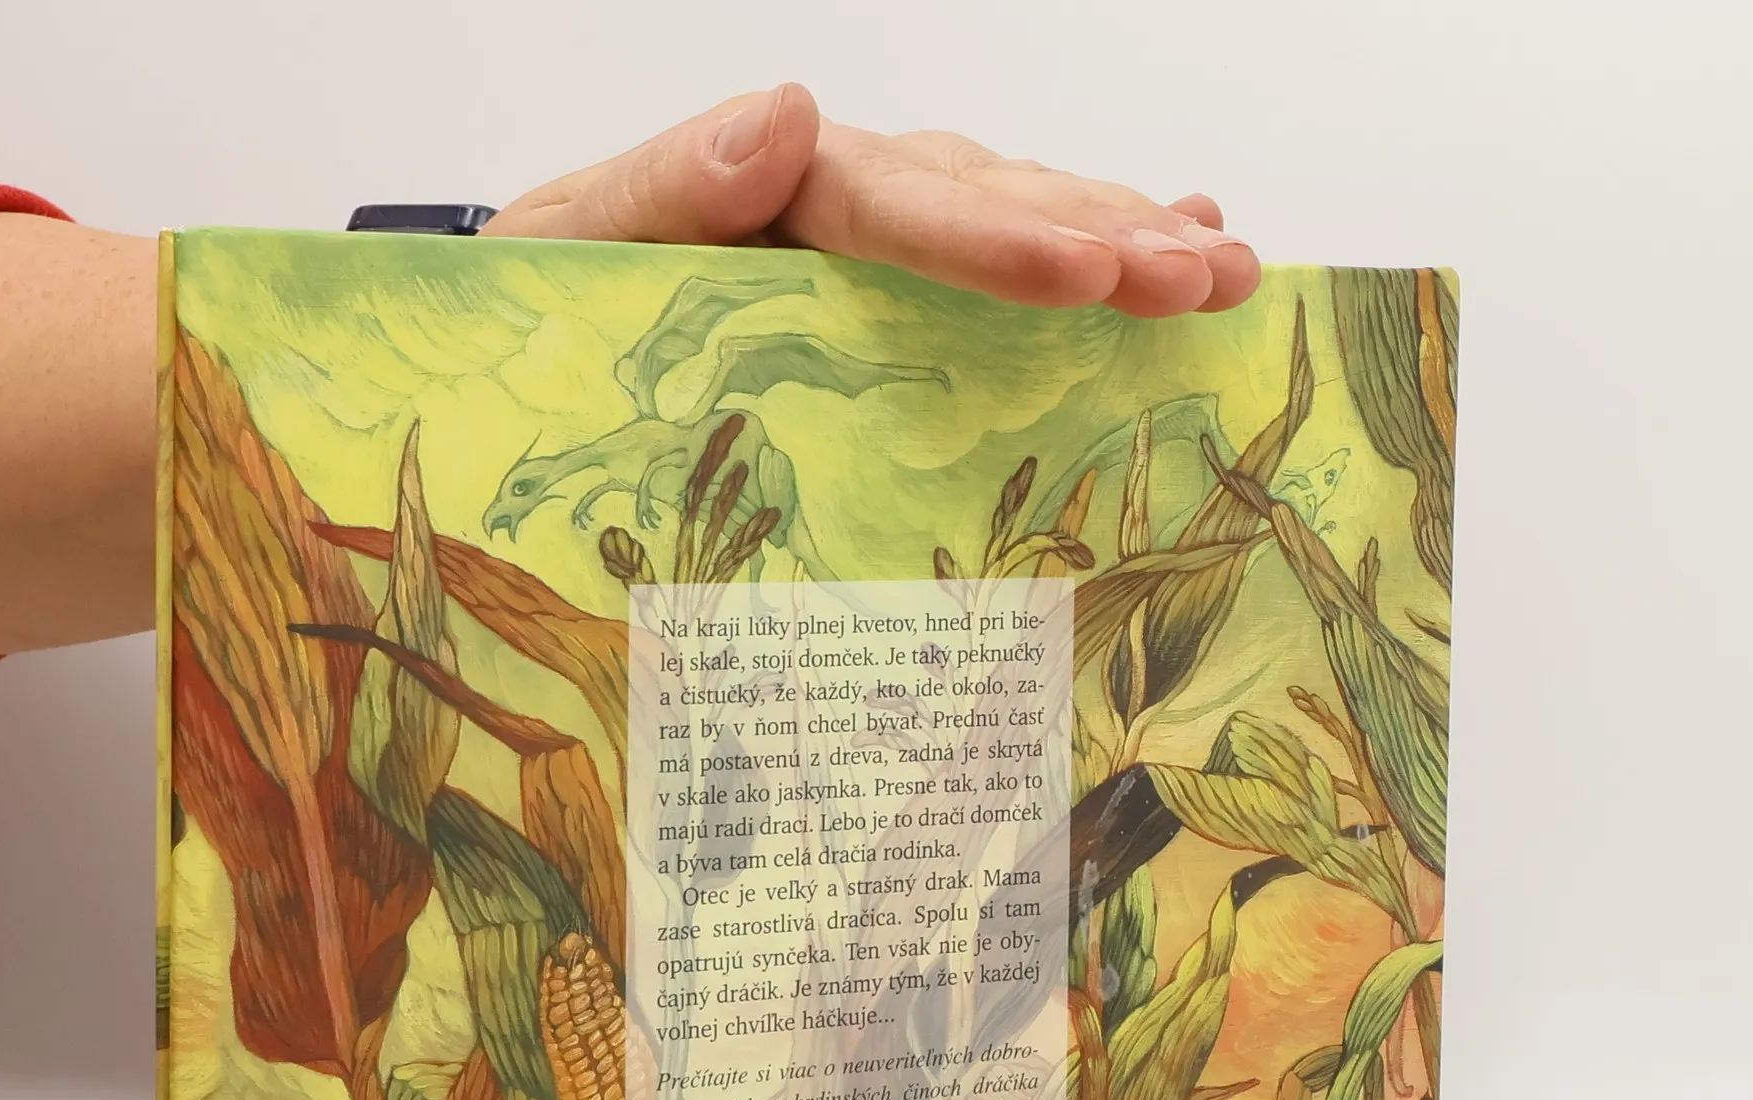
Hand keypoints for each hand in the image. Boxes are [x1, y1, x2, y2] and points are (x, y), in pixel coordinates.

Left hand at [484, 84, 1258, 318]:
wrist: (530, 335)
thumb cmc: (547, 296)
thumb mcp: (569, 245)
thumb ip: (666, 188)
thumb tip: (782, 111)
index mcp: (771, 188)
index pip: (896, 202)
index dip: (994, 240)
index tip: (1086, 277)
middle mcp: (842, 198)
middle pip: (986, 200)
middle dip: (1101, 237)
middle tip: (1205, 279)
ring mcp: (875, 242)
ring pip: (1016, 217)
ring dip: (1126, 240)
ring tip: (1222, 269)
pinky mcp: (889, 292)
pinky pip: (998, 258)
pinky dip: (1089, 247)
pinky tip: (1169, 246)